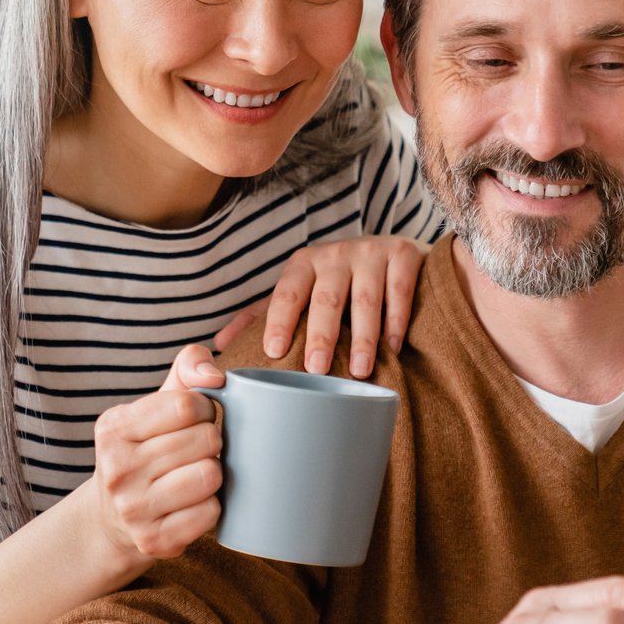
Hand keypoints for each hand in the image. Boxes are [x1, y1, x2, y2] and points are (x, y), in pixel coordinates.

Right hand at [80, 345, 224, 576]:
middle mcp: (116, 468)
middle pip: (205, 440)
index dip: (204, 409)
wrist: (112, 520)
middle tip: (195, 452)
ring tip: (195, 476)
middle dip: (211, 442)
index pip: (187, 404)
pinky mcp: (154, 541)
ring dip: (213, 474)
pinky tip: (192, 504)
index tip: (195, 420)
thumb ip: (188, 368)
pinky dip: (210, 507)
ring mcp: (133, 509)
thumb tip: (214, 375)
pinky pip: (210, 513)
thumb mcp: (155, 405)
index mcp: (113, 428)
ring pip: (210, 476)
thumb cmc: (146, 451)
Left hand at [211, 237, 426, 378]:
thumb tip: (220, 345)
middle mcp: (335, 254)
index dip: (278, 321)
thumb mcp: (300, 292)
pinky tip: (393, 347)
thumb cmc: (339, 282)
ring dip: (363, 337)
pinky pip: (399, 291)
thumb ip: (263, 315)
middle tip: (316, 369)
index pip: (286, 293)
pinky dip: (396, 321)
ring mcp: (371, 252)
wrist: (396, 253)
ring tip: (359, 370)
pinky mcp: (404, 255)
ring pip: (365, 299)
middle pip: (326, 299)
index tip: (272, 351)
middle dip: (321, 335)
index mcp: (304, 264)